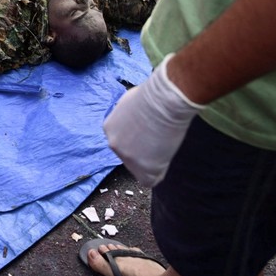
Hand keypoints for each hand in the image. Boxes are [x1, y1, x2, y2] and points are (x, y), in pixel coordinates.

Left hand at [103, 54, 204, 186]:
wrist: (164, 101)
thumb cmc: (152, 96)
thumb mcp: (130, 102)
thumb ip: (127, 117)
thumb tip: (134, 122)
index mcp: (109, 128)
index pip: (123, 142)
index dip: (139, 140)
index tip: (150, 133)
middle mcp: (113, 144)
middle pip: (130, 156)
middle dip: (144, 151)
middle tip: (160, 138)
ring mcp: (127, 157)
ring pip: (141, 168)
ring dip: (154, 160)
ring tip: (165, 142)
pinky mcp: (142, 168)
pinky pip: (150, 180)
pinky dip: (159, 172)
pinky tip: (166, 157)